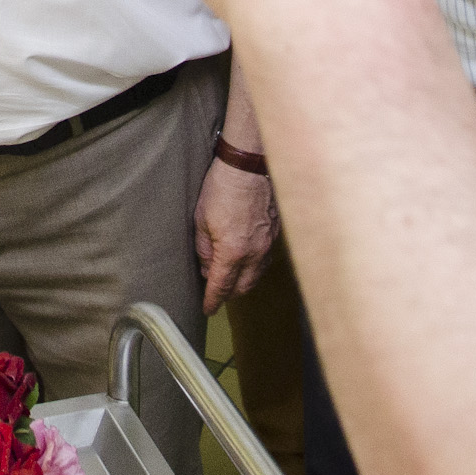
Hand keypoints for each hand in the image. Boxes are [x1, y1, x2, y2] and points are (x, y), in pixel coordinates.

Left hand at [195, 160, 277, 310]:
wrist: (249, 166)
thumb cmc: (222, 188)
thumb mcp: (201, 220)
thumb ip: (204, 249)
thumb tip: (206, 267)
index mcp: (232, 252)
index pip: (221, 286)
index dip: (213, 300)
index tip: (207, 308)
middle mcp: (254, 253)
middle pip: (242, 286)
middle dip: (228, 294)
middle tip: (216, 293)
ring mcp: (268, 244)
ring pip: (256, 275)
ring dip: (242, 281)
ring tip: (229, 278)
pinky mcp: (275, 233)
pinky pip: (265, 259)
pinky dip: (254, 266)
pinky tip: (245, 261)